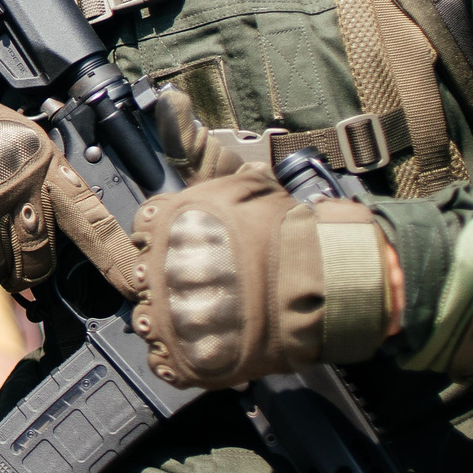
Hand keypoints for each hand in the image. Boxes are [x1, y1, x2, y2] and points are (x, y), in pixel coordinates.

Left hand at [126, 167, 393, 389]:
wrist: (330, 283)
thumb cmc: (292, 233)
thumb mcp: (247, 182)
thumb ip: (203, 155)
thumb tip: (173, 112)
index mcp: (168, 225)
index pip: (142, 231)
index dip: (163, 240)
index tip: (184, 247)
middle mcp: (160, 270)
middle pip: (142, 277)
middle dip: (168, 278)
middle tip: (204, 282)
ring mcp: (169, 317)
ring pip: (148, 320)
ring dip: (173, 318)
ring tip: (212, 314)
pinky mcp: (185, 357)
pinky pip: (162, 359)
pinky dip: (180, 355)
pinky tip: (205, 342)